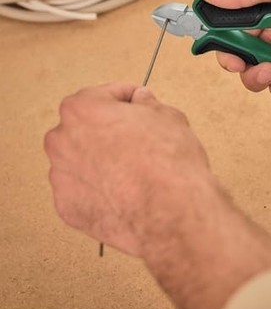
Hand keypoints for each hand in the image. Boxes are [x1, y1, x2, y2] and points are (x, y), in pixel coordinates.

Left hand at [44, 83, 209, 257]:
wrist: (171, 214)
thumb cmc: (168, 164)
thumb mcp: (168, 116)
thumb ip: (147, 104)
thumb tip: (142, 102)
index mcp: (82, 109)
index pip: (104, 95)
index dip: (128, 100)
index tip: (137, 106)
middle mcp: (62, 140)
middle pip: (86, 128)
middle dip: (109, 131)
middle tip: (137, 140)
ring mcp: (62, 177)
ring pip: (81, 161)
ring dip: (102, 161)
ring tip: (132, 171)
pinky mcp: (67, 208)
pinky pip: (83, 191)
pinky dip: (100, 190)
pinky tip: (124, 192)